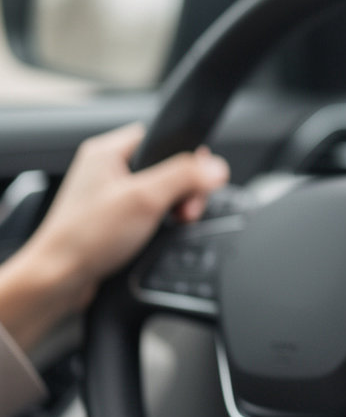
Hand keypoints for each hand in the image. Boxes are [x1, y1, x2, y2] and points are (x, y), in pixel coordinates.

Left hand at [0, 124, 228, 349]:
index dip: (185, 157)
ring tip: (173, 223)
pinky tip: (159, 234)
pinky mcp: (114, 220)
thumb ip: (184, 177)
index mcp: (107, 152)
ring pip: (161, 192)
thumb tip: (215, 166)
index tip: (199, 177)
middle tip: (185, 209)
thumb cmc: (83, 238)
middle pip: (167, 167)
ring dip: (174, 208)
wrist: (59, 279)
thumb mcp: (144, 199)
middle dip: (184, 189)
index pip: (161, 137)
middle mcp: (107, 171)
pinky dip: (162, 223)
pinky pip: (151, 212)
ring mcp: (110, 196)